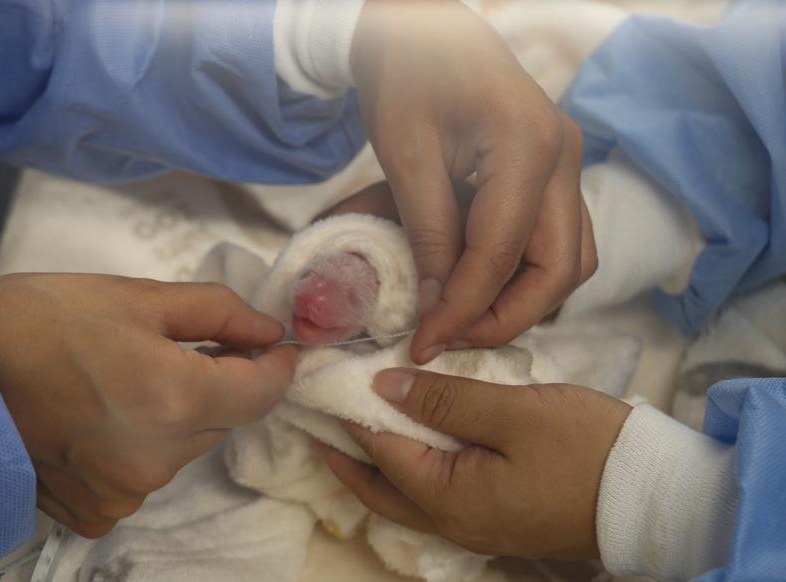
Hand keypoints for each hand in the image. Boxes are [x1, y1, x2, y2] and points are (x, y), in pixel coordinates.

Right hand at [0, 274, 296, 537]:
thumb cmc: (40, 320)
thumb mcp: (136, 297)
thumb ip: (218, 314)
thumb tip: (268, 332)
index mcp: (173, 399)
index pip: (261, 393)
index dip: (277, 367)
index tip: (275, 347)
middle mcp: (157, 460)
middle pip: (222, 421)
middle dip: (216, 385)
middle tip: (179, 349)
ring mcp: (125, 493)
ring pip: (185, 449)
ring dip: (177, 417)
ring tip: (125, 380)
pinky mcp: (96, 512)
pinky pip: (145, 476)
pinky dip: (140, 448)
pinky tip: (103, 417)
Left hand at [316, 369, 630, 558]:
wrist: (651, 493)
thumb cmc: (583, 448)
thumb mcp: (513, 414)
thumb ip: (444, 401)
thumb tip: (383, 386)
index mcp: (449, 497)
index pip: (381, 452)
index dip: (350, 415)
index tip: (324, 383)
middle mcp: (454, 521)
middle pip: (381, 490)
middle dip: (346, 456)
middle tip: (316, 422)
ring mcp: (477, 525)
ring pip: (407, 495)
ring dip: (377, 464)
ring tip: (354, 429)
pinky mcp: (498, 516)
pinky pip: (436, 495)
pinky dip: (412, 469)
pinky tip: (414, 444)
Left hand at [352, 0, 596, 362]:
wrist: (422, 27)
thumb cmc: (406, 73)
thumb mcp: (405, 155)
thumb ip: (429, 234)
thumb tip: (440, 308)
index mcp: (530, 145)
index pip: (503, 254)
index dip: (463, 309)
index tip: (425, 344)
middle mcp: (565, 157)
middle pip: (561, 268)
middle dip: (507, 316)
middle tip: (450, 339)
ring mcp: (566, 163)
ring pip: (570, 259)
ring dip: (523, 300)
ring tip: (463, 318)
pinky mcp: (553, 169)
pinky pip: (557, 238)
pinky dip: (525, 273)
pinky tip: (480, 284)